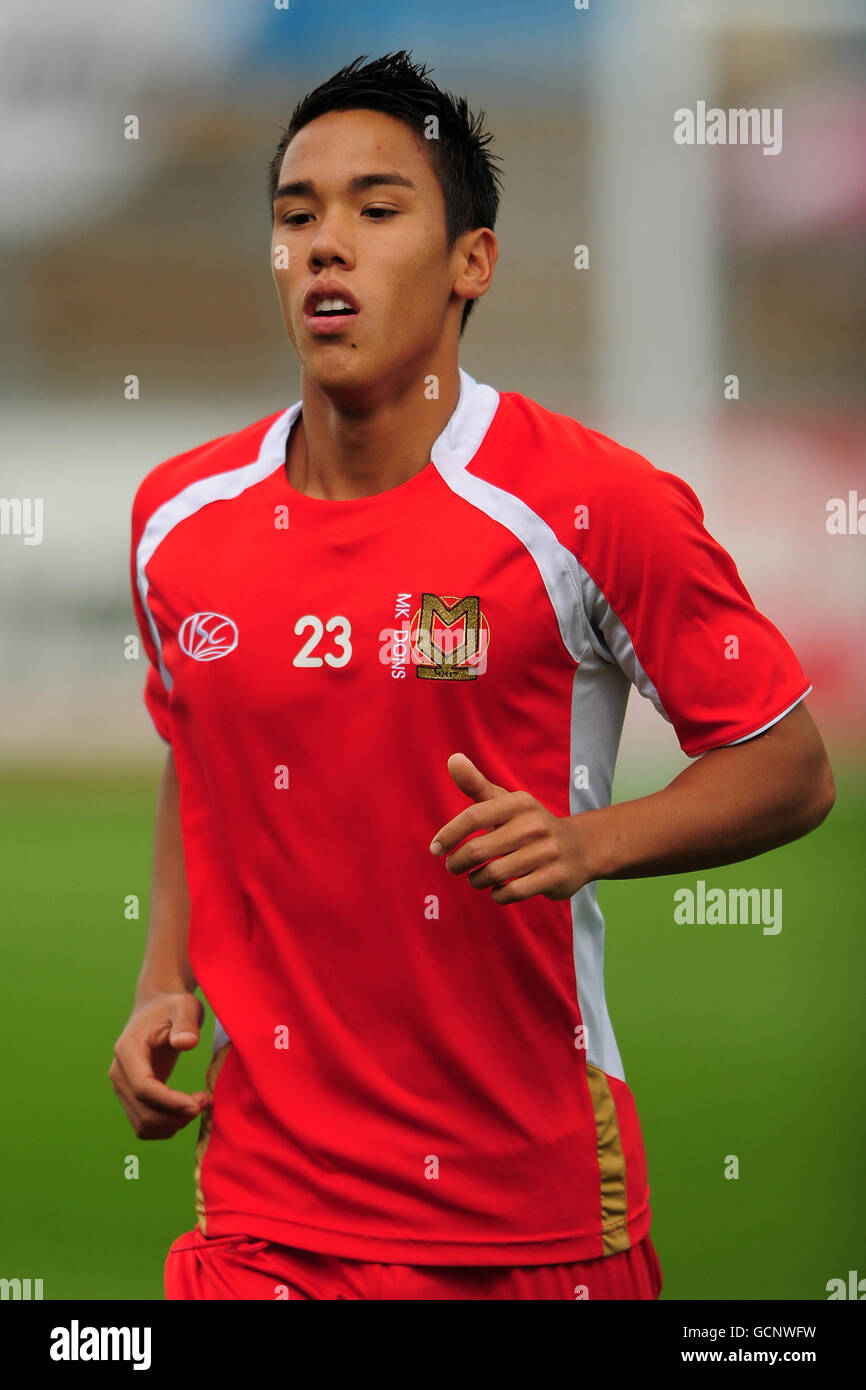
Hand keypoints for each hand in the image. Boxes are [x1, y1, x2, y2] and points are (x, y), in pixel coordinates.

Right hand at [109, 991, 211, 1138]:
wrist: (157, 1008)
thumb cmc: (172, 1006)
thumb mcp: (185, 1006)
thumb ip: (186, 1023)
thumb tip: (186, 1043)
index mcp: (127, 1051)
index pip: (143, 1087)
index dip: (170, 1102)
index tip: (198, 1104)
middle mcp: (119, 1073)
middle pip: (143, 1112)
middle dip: (176, 1116)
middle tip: (205, 1100)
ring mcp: (123, 1087)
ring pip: (142, 1125)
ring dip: (173, 1124)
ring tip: (198, 1104)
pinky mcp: (131, 1096)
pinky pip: (144, 1125)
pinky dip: (166, 1127)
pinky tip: (186, 1111)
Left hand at [429, 753, 592, 904]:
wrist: (579, 848)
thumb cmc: (529, 824)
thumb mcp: (505, 801)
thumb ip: (476, 784)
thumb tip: (452, 758)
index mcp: (519, 802)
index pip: (473, 817)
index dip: (449, 835)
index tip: (435, 849)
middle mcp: (534, 825)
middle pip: (478, 850)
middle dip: (458, 862)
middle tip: (453, 867)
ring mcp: (546, 852)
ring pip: (493, 874)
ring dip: (477, 880)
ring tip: (475, 878)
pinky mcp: (553, 877)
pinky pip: (512, 892)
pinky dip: (498, 894)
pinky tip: (497, 889)